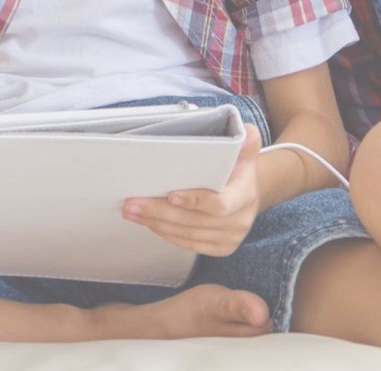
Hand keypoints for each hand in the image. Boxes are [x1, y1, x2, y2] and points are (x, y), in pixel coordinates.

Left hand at [123, 125, 261, 256]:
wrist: (247, 196)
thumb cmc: (238, 172)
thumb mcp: (244, 154)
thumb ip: (246, 142)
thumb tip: (246, 131)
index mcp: (245, 197)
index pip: (220, 205)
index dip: (195, 201)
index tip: (170, 194)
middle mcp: (239, 221)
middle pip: (194, 222)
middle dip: (160, 212)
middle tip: (133, 203)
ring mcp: (229, 239)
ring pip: (186, 235)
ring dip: (156, 223)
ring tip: (133, 211)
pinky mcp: (218, 249)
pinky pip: (187, 244)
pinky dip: (165, 233)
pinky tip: (149, 222)